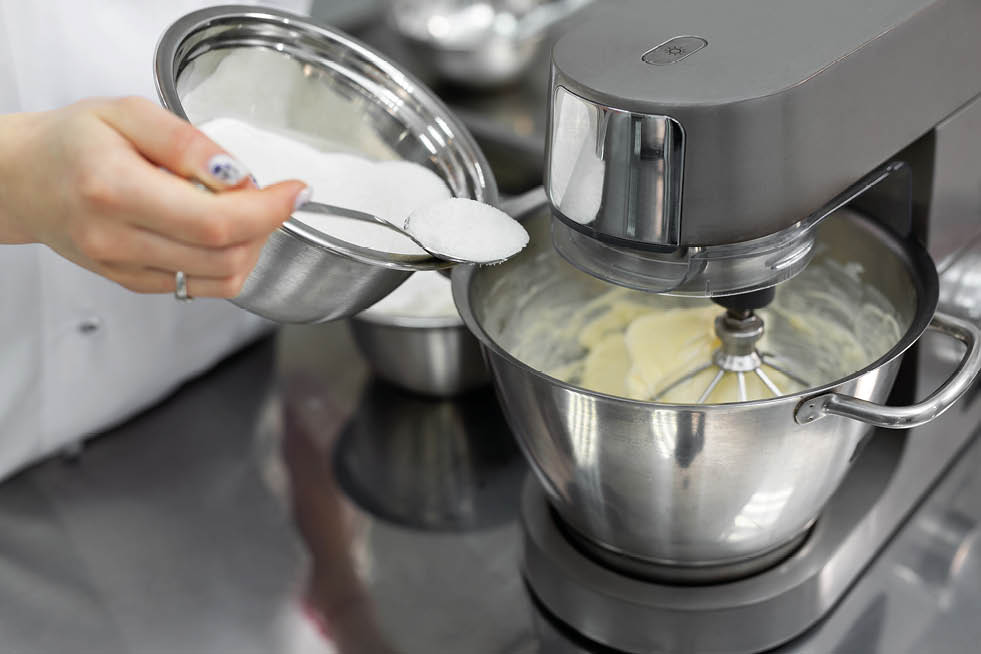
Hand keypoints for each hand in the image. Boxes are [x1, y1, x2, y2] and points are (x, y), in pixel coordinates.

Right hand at [0, 96, 307, 297]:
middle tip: (270, 195)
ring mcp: (125, 269)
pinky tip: (218, 231)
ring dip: (251, 247)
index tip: (295, 191)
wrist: (22, 179)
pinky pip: (201, 287)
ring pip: (220, 280)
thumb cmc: (72, 141)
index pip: (216, 220)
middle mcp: (118, 239)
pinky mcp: (134, 284)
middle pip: (225, 255)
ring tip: (242, 211)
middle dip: (265, 226)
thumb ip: (187, 143)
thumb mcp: (127, 113)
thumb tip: (237, 174)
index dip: (269, 210)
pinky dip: (226, 262)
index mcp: (116, 189)